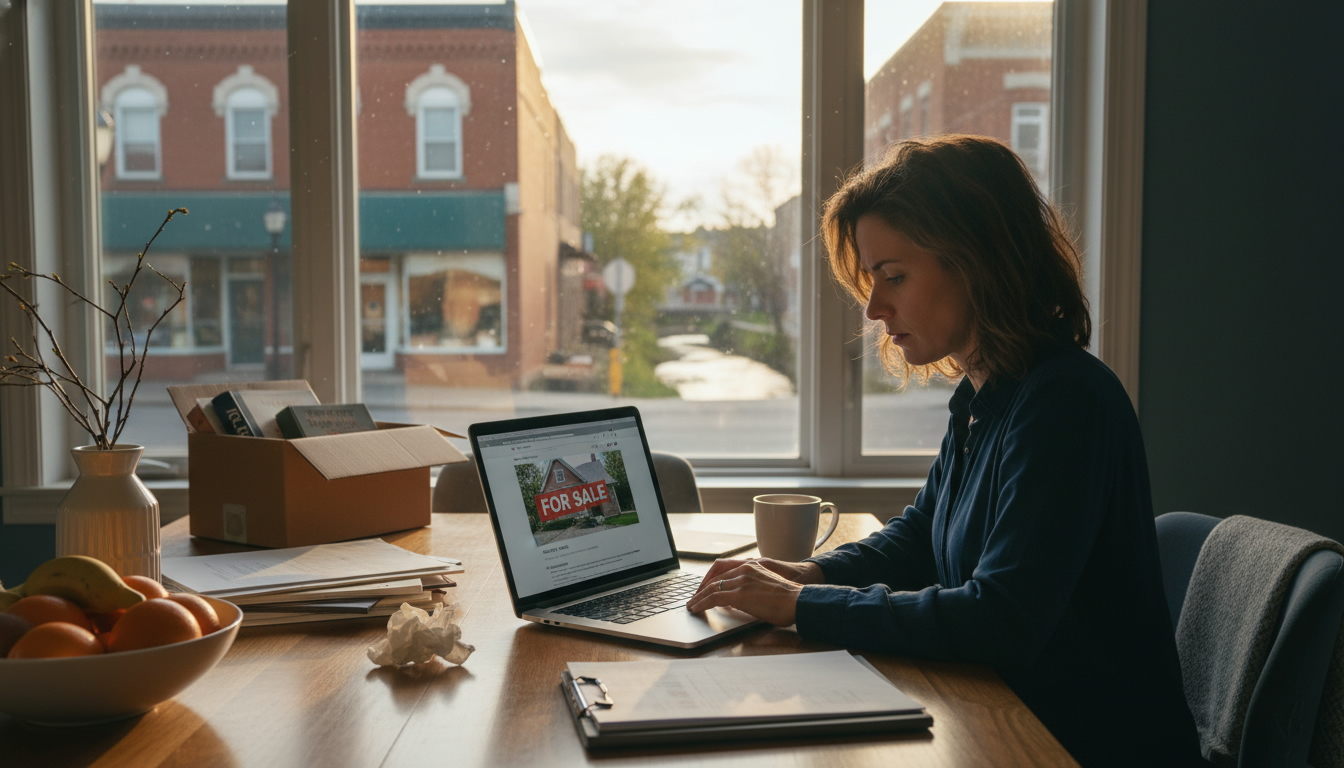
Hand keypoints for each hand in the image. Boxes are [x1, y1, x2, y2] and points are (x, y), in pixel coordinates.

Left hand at [686, 558, 824, 626]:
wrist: (799, 600)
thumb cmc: (789, 599)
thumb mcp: (768, 586)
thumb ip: (752, 588)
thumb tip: (739, 600)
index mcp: (751, 565)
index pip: (723, 569)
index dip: (710, 579)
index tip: (704, 588)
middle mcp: (744, 569)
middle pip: (714, 577)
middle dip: (701, 589)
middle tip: (694, 598)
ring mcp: (741, 581)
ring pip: (711, 587)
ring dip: (698, 597)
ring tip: (691, 605)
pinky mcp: (739, 594)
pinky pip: (713, 598)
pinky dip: (702, 603)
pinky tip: (696, 609)